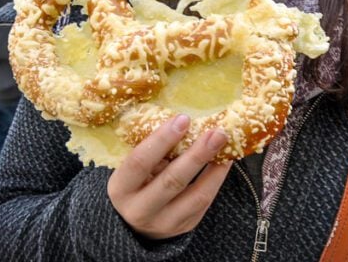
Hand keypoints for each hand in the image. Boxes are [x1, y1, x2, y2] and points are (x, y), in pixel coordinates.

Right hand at [107, 114, 231, 239]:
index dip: (162, 139)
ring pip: (195, 196)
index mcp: (121, 189)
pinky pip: (205, 202)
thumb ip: (152, 152)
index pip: (140, 162)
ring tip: (227, 145)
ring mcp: (164, 223)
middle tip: (216, 132)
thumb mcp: (132, 170)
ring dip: (215, 168)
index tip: (183, 119)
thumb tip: (183, 124)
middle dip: (197, 155)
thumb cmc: (134, 184)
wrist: (132, 226)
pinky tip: (225, 160)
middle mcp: (140, 210)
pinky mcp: (185, 227)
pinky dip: (217, 179)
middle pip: (172, 181)